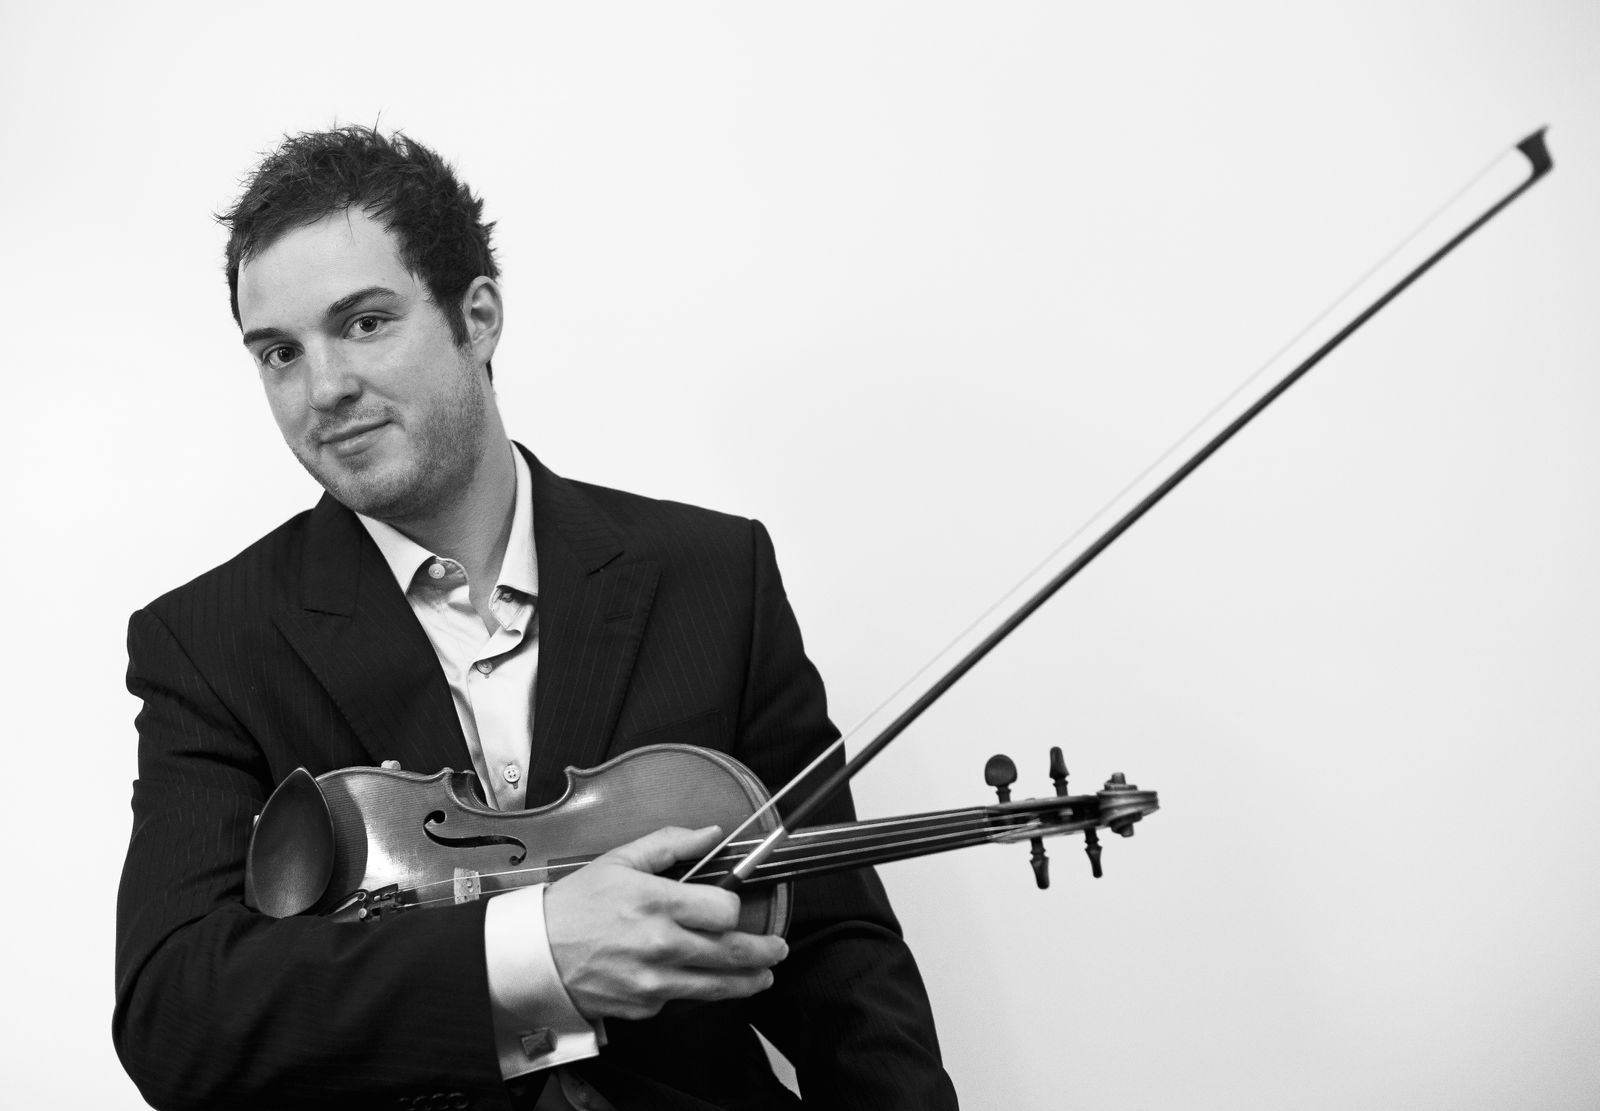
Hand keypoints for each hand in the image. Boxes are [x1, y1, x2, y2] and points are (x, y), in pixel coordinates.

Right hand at [544, 825, 787, 1020]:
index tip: (732, 907)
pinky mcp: (644, 1007)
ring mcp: (653, 980)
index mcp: (656, 902)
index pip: (723, 910)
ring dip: (747, 982)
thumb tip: (711, 834)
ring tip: (764, 977)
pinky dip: (692, 989)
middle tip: (777, 949)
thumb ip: (670, 844)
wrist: (534, 955)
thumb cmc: (574, 905)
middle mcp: (660, 944)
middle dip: (763, 951)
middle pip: (731, 952)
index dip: (733, 907)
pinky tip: (695, 979)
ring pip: (716, 986)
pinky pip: (680, 998)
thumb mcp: (619, 860)